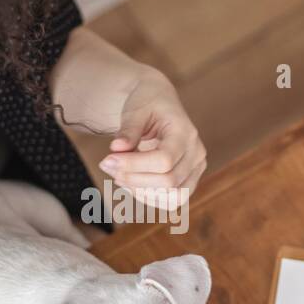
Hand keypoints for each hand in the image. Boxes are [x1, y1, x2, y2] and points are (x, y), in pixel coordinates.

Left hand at [98, 67, 205, 209]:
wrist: (159, 102)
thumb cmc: (147, 103)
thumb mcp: (135, 110)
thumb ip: (128, 130)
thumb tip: (117, 148)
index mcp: (186, 132)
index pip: (164, 160)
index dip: (133, 165)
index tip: (108, 158)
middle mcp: (197, 153)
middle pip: (168, 181)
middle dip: (133, 178)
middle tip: (106, 165)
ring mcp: (195, 169)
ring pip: (172, 197)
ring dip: (140, 191)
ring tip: (117, 175)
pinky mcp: (188, 181)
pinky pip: (172, 201)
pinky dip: (148, 197)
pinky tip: (130, 183)